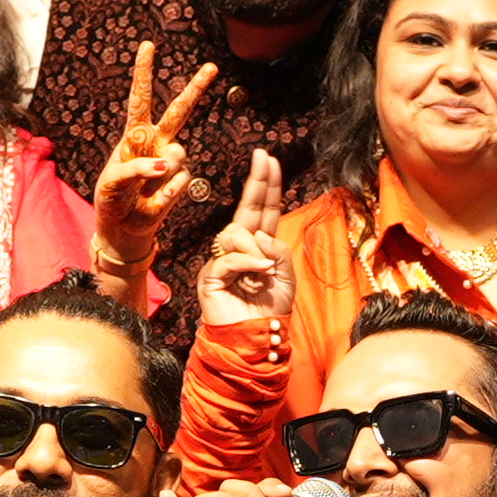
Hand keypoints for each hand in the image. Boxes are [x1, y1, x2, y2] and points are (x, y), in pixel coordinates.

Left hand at [94, 40, 217, 287]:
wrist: (124, 228)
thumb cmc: (113, 200)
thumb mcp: (112, 182)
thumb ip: (134, 168)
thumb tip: (163, 164)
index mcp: (134, 135)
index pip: (141, 98)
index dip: (144, 72)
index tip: (148, 45)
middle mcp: (156, 143)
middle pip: (178, 111)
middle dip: (195, 89)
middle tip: (211, 67)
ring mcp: (170, 162)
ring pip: (178, 153)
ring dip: (161, 170)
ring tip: (144, 187)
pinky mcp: (180, 183)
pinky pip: (178, 181)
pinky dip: (164, 193)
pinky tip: (153, 200)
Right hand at [194, 151, 290, 339]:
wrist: (255, 339)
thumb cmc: (269, 311)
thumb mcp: (285, 277)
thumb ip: (278, 250)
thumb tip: (260, 234)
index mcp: (259, 246)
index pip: (264, 210)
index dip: (267, 186)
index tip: (269, 160)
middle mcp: (239, 248)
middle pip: (247, 209)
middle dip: (257, 182)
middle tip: (263, 158)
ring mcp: (223, 260)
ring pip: (236, 234)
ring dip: (256, 250)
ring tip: (266, 273)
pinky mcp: (211, 276)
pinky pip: (228, 258)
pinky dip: (248, 264)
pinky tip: (259, 274)